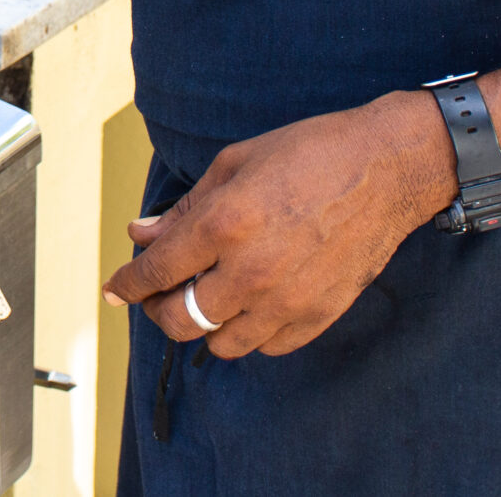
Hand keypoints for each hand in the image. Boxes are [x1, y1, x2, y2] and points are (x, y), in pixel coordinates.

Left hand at [101, 91, 456, 358]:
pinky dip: (248, 333)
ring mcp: (287, 299)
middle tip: (156, 297)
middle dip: (156, 310)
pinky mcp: (319, 315)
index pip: (156, 271)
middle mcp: (251, 270)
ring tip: (203, 301)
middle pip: (180, 319)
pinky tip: (246, 308)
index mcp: (224, 224)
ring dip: (203, 326)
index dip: (127, 284)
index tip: (114, 289)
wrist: (386, 169)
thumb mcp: (234, 163)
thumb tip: (143, 233)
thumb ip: (185, 208)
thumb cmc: (309, 154)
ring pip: (221, 342)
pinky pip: (268, 346)